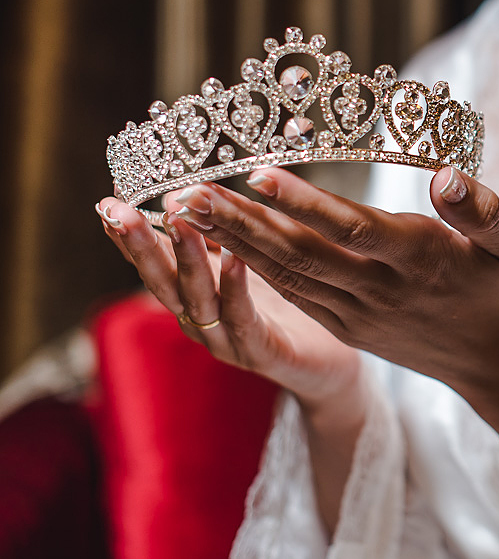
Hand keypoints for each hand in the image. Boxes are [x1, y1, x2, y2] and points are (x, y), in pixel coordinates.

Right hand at [95, 194, 363, 409]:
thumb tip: (182, 194)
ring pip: (198, 300)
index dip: (130, 237)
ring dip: (186, 260)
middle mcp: (202, 321)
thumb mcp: (247, 266)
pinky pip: (244, 318)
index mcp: (196, 297)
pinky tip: (235, 258)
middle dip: (140, 246)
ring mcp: (228, 340)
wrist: (330, 364)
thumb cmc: (287, 308)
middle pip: (163, 282)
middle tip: (119, 212)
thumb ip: (217, 239)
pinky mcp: (262, 352)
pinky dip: (236, 287)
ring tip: (179, 223)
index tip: (107, 202)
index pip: (155, 263)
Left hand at [159, 166, 498, 397]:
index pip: (352, 229)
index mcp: (419, 260)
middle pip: (301, 253)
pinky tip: (220, 245)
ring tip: (187, 211)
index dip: (304, 202)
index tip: (258, 174)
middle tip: (188, 191)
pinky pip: (293, 294)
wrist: (497, 361)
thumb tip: (442, 175)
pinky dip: (253, 269)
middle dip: (241, 222)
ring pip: (288, 275)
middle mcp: (380, 290)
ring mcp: (357, 314)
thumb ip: (483, 209)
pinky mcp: (345, 326)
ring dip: (235, 244)